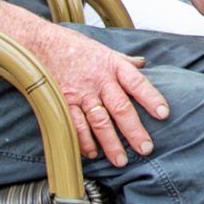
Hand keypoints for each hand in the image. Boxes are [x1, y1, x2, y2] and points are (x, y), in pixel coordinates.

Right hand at [30, 24, 170, 165]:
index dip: (151, 98)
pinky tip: (92, 153)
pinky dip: (84, 141)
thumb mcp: (104, 49)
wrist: (40, 43)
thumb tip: (142, 64)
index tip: (163, 113)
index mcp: (113, 65)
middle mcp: (99, 80)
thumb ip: (123, 60)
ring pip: (99, 121)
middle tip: (145, 148)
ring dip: (110, 143)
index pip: (137, 82)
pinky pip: (76, 125)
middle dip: (134, 131)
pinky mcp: (64, 102)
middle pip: (120, 108)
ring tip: (120, 160)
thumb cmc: (75, 47)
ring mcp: (81, 93)